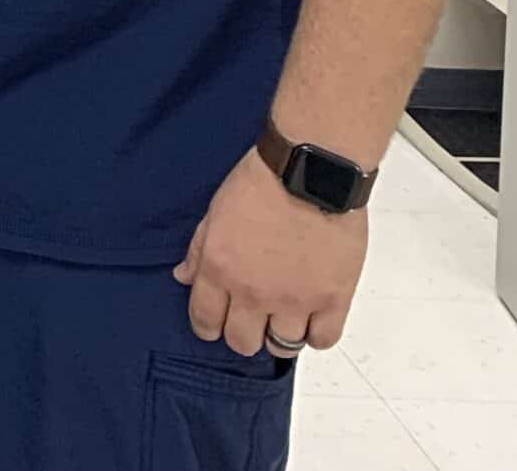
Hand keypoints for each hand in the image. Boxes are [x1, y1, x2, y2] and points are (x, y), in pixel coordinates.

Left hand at [174, 147, 369, 356]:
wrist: (309, 170)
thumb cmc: (261, 182)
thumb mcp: (215, 212)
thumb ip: (198, 251)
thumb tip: (183, 277)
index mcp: (219, 270)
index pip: (205, 321)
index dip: (208, 327)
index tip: (215, 324)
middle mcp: (253, 292)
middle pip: (242, 342)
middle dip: (242, 333)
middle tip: (251, 318)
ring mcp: (294, 300)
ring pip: (281, 345)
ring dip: (278, 334)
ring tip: (283, 317)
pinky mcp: (332, 298)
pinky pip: (323, 339)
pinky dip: (316, 333)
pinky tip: (312, 318)